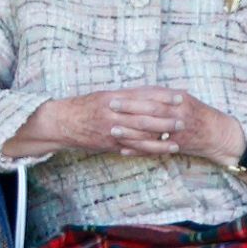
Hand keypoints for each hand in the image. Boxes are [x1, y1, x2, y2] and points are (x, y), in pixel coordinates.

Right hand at [14, 88, 246, 165]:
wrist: (62, 121)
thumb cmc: (86, 106)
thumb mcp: (106, 95)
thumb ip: (128, 95)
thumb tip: (151, 93)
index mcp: (114, 97)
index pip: (143, 97)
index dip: (163, 98)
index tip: (180, 98)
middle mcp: (113, 113)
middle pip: (144, 117)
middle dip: (166, 121)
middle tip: (185, 121)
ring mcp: (110, 130)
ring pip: (139, 136)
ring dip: (160, 141)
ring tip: (177, 143)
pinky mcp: (108, 144)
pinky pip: (130, 149)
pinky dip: (145, 152)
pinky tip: (158, 154)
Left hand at [101, 87, 246, 165]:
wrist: (217, 133)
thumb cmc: (197, 113)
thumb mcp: (183, 98)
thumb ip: (162, 95)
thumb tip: (138, 89)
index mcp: (178, 100)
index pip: (151, 98)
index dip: (132, 98)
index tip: (114, 97)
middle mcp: (177, 115)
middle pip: (148, 113)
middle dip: (128, 112)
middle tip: (109, 110)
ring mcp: (176, 133)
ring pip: (150, 133)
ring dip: (130, 133)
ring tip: (112, 131)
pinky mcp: (176, 146)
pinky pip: (154, 149)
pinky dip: (138, 150)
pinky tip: (124, 150)